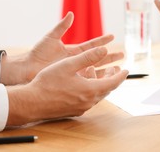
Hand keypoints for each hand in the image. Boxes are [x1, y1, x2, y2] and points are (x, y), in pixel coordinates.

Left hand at [0, 12, 123, 84]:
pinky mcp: (71, 82)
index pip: (91, 45)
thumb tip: (71, 14)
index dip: (102, 40)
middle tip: (123, 54)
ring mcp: (74, 72)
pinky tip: (106, 82)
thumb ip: (62, 27)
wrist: (26, 71)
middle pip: (97, 58)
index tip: (113, 35)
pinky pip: (87, 82)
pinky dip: (96, 81)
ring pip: (95, 71)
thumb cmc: (37, 54)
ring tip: (119, 69)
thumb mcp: (51, 38)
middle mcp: (75, 61)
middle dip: (110, 56)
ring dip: (107, 70)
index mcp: (72, 50)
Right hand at [6, 46, 128, 125]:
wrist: (32, 102)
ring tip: (100, 73)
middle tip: (116, 69)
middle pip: (107, 89)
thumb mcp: (69, 65)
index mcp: (90, 89)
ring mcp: (81, 107)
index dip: (121, 75)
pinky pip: (89, 99)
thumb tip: (104, 49)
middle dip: (113, 78)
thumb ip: (88, 57)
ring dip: (102, 83)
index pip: (113, 82)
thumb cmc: (48, 82)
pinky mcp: (74, 110)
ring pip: (98, 95)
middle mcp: (88, 101)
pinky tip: (84, 83)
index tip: (126, 69)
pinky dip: (92, 89)